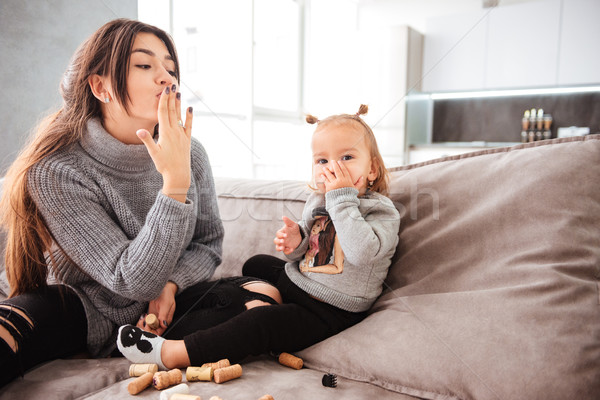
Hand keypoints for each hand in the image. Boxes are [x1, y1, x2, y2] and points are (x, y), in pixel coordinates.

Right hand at [136, 85, 193, 201]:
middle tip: (172, 85)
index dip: (164, 100)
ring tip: (179, 93)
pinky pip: (188, 126)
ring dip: (179, 104)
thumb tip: (139, 131)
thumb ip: (147, 141)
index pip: (163, 113)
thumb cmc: (164, 165)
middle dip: (171, 98)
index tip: (165, 90)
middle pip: (171, 111)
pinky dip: (189, 117)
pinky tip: (190, 108)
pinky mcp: (187, 140)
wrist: (178, 175)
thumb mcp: (154, 154)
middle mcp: (175, 132)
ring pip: (179, 116)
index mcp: (165, 133)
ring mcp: (182, 135)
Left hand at [137, 281, 176, 335]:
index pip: (159, 332)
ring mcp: (154, 319)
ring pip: (147, 328)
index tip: (148, 324)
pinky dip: (141, 322)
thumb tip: (164, 325)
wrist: (162, 288)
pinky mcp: (150, 316)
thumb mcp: (166, 305)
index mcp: (166, 321)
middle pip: (152, 332)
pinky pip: (145, 323)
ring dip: (143, 325)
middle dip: (146, 329)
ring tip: (142, 318)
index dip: (152, 331)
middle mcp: (160, 321)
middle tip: (144, 321)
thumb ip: (164, 315)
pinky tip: (142, 317)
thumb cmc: (166, 295)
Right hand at [274, 216, 301, 254]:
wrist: (300, 236)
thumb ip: (288, 221)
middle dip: (278, 242)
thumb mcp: (293, 225)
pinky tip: (292, 249)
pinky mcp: (287, 249)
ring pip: (277, 247)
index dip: (281, 235)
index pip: (278, 234)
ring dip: (279, 248)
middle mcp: (281, 239)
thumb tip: (283, 216)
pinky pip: (285, 252)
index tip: (286, 235)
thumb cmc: (294, 229)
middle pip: (275, 241)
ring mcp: (283, 244)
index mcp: (281, 233)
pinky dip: (287, 251)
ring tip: (283, 248)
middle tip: (283, 241)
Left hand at [321, 160, 362, 192]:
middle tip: (332, 161)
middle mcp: (341, 180)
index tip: (339, 162)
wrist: (342, 203)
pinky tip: (322, 175)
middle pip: (337, 170)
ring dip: (327, 170)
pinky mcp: (329, 187)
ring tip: (325, 168)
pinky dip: (323, 177)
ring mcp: (334, 183)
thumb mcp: (355, 189)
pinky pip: (326, 180)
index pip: (344, 170)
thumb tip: (362, 177)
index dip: (341, 165)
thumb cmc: (349, 196)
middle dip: (334, 165)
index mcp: (347, 180)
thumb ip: (359, 183)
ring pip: (330, 174)